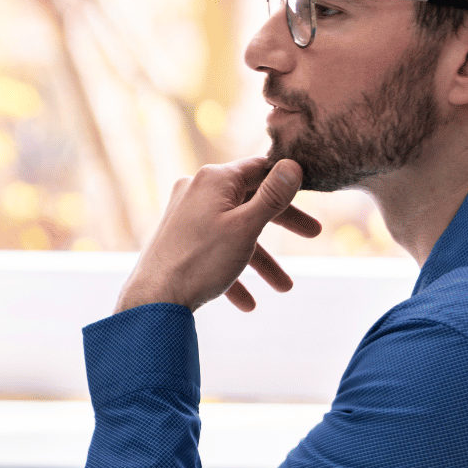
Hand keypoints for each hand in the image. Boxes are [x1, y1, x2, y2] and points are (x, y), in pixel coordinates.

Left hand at [116, 157, 321, 313]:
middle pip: (249, 200)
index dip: (287, 180)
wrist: (153, 299)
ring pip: (233, 231)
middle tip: (313, 234)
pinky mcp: (177, 238)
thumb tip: (292, 165)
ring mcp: (184, 214)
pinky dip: (232, 272)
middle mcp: (196, 190)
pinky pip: (213, 250)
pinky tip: (247, 303)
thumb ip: (272, 196)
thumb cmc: (201, 262)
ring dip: (260, 259)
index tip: (309, 192)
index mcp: (214, 179)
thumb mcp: (246, 227)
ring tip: (283, 288)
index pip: (260, 168)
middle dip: (283, 222)